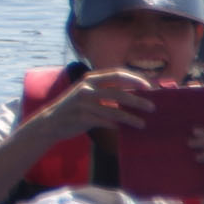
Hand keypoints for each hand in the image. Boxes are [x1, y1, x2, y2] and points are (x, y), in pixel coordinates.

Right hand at [23, 69, 155, 143]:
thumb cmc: (75, 107)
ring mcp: (84, 103)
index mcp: (90, 79)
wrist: (51, 122)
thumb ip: (105, 89)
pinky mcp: (83, 118)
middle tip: (152, 107)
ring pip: (114, 111)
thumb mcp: (86, 92)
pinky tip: (122, 129)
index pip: (117, 74)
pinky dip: (116, 126)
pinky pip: (105, 122)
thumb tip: (134, 91)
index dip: (135, 79)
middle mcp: (87, 89)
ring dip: (131, 118)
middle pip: (119, 92)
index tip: (149, 86)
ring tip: (142, 124)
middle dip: (137, 100)